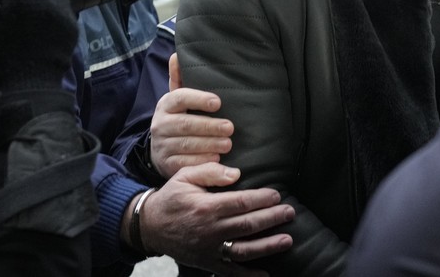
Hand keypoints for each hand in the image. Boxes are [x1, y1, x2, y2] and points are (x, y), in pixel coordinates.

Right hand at [139, 162, 293, 275]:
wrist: (149, 225)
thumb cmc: (171, 198)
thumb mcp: (185, 176)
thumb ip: (210, 172)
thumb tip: (236, 173)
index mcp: (205, 207)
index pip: (240, 203)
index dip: (261, 199)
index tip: (277, 195)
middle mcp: (209, 230)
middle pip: (246, 225)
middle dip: (271, 219)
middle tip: (290, 212)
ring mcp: (209, 249)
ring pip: (243, 250)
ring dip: (267, 246)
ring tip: (287, 240)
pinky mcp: (206, 262)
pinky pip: (230, 271)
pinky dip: (248, 275)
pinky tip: (265, 274)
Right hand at [150, 54, 233, 177]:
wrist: (159, 150)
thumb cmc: (177, 118)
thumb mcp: (177, 99)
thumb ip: (180, 78)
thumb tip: (177, 54)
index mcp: (166, 105)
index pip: (179, 97)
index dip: (199, 99)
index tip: (218, 102)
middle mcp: (160, 124)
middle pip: (185, 124)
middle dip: (209, 126)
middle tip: (230, 128)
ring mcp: (162, 146)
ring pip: (186, 145)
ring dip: (209, 145)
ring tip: (227, 144)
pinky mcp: (167, 164)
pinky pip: (184, 163)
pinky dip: (201, 161)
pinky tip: (215, 160)